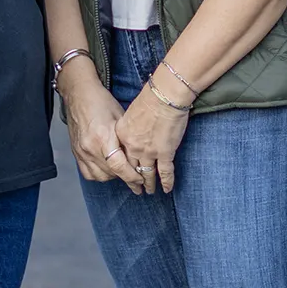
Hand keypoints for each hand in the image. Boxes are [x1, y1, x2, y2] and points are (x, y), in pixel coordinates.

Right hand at [61, 68, 138, 187]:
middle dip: (126, 178)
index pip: (119, 166)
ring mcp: (81, 152)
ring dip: (113, 176)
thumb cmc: (101, 102)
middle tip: (138, 178)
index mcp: (103, 137)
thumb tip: (140, 157)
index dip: (132, 176)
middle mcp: (90, 147)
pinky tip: (108, 169)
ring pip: (100, 176)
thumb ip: (127, 140)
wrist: (79, 95)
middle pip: (111, 173)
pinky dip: (100, 174)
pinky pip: (88, 173)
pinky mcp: (76, 153)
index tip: (141, 180)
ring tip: (123, 171)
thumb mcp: (120, 118)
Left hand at [113, 78, 193, 195]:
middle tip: (136, 189)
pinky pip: (165, 172)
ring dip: (149, 184)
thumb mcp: (130, 112)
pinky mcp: (165, 153)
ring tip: (149, 191)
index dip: (123, 167)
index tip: (125, 173)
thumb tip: (132, 132)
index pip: (120, 157)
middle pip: (131, 169)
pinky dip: (167, 182)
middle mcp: (132, 147)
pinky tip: (167, 189)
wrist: (164, 96)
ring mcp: (148, 152)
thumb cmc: (149, 98)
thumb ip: (129, 127)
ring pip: (147, 174)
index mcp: (122, 136)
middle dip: (134, 181)